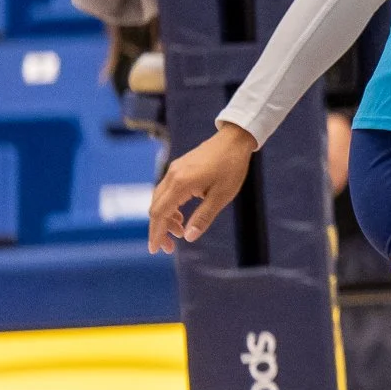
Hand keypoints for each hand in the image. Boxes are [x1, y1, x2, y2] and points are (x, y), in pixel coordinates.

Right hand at [147, 123, 255, 252]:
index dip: (156, 233)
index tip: (155, 249)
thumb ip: (203, 217)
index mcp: (181, 183)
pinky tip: (181, 216)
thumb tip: (188, 237)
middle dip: (160, 229)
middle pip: (156, 208)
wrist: (235, 139)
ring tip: (180, 232)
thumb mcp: (222, 196)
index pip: (160, 214)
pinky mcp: (179, 168)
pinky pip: (167, 191)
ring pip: (160, 200)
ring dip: (166, 218)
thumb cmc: (232, 167)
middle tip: (169, 248)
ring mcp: (174, 171)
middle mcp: (172, 176)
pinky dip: (171, 206)